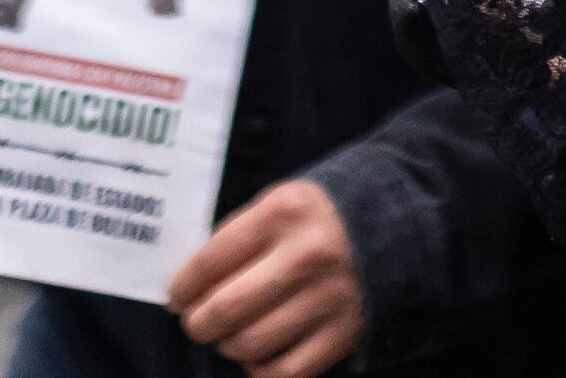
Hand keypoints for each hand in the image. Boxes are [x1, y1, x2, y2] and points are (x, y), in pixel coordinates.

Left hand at [168, 178, 361, 377]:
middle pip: (226, 309)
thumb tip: (187, 287)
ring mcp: (330, 296)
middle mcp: (308, 254)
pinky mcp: (345, 332)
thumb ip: (234, 237)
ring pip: (251, 343)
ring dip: (229, 345)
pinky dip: (260, 370)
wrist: (390, 226)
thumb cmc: (313, 219)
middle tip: (197, 321)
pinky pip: (285, 371)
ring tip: (231, 333)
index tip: (176, 297)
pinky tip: (258, 354)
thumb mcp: (276, 204)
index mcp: (283, 212)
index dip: (182, 286)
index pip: (210, 261)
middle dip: (198, 323)